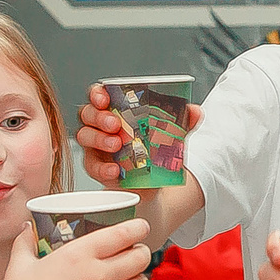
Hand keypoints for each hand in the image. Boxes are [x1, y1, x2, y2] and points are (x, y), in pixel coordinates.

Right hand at [0, 220, 150, 279]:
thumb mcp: (19, 267)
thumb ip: (26, 243)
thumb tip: (27, 229)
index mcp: (78, 256)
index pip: (122, 234)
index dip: (138, 228)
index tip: (140, 228)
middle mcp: (97, 276)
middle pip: (140, 257)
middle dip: (141, 252)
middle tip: (135, 252)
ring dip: (140, 277)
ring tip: (131, 277)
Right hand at [77, 84, 203, 187]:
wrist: (153, 185)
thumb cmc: (155, 153)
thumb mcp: (170, 136)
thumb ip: (183, 124)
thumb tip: (195, 111)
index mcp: (115, 111)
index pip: (99, 96)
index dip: (97, 94)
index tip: (105, 98)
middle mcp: (100, 126)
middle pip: (87, 114)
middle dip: (99, 116)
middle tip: (115, 124)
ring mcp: (95, 147)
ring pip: (84, 136)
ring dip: (98, 138)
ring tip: (116, 145)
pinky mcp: (97, 168)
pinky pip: (91, 166)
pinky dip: (102, 168)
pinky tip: (114, 170)